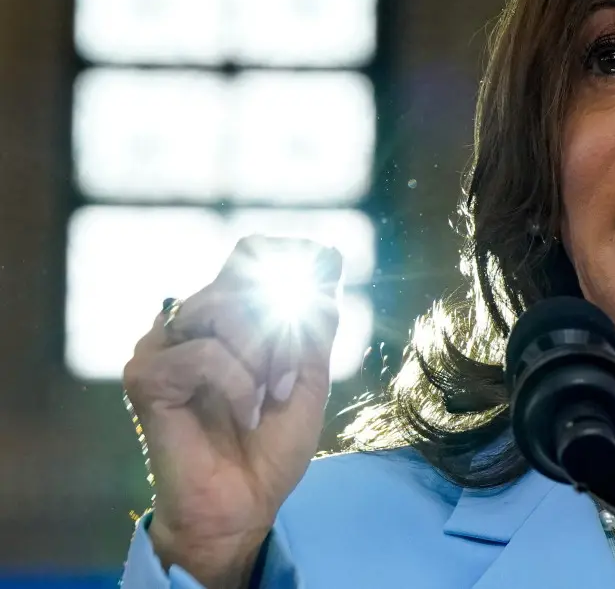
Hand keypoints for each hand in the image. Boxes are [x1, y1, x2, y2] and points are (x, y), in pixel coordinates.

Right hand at [123, 236, 342, 587]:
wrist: (246, 505)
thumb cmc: (272, 444)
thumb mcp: (309, 375)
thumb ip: (314, 322)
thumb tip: (327, 263)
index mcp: (226, 316)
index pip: (247, 253)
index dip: (285, 254)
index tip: (323, 268)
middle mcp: (189, 321)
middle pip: (244, 277)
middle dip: (283, 329)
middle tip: (288, 380)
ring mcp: (162, 344)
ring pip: (226, 309)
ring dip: (264, 356)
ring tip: (268, 398)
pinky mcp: (144, 374)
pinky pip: (205, 355)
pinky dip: (239, 386)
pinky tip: (244, 413)